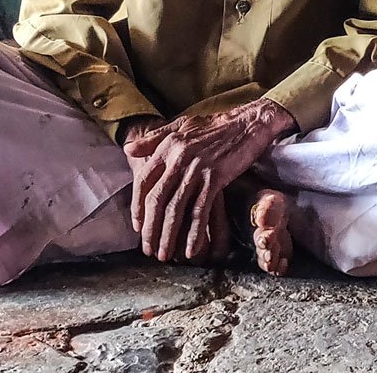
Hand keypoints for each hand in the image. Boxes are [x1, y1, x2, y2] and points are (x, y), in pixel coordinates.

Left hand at [124, 98, 296, 261]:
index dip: (138, 207)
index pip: (144, 181)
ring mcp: (197, 168)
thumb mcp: (181, 126)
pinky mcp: (216, 178)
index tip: (138, 227)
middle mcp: (178, 158)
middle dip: (150, 229)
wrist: (248, 122)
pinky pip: (201, 210)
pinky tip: (192, 249)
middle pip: (156, 200)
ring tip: (165, 254)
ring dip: (168, 235)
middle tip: (149, 249)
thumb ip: (154, 139)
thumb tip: (128, 149)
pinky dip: (195, 232)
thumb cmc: (215, 126)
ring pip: (176, 208)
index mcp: (167, 146)